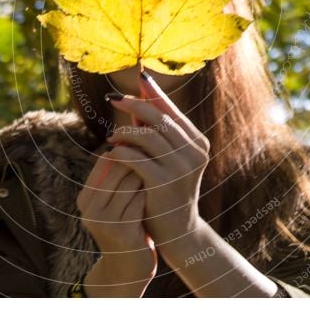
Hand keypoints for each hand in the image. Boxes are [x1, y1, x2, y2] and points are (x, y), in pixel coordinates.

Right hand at [76, 151, 157, 296]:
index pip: (104, 161)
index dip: (127, 149)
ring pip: (131, 181)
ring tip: (163, 166)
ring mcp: (104, 221)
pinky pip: (141, 199)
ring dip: (150, 172)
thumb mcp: (114, 203)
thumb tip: (130, 138)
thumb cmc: (126, 228)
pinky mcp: (121, 231)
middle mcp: (90, 209)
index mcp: (85, 198)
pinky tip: (164, 187)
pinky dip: (153, 190)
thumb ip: (117, 178)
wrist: (127, 270)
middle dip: (141, 157)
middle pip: (118, 168)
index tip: (148, 144)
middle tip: (160, 151)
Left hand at [105, 71, 209, 254]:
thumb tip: (136, 101)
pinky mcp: (164, 182)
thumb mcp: (166, 160)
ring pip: (146, 135)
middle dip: (134, 104)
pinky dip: (120, 151)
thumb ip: (155, 134)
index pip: (172, 110)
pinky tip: (111, 151)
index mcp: (198, 143)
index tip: (138, 78)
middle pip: (159, 117)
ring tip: (110, 135)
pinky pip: (136, 158)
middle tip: (113, 98)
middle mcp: (194, 152)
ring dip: (124, 131)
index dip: (154, 93)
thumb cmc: (167, 192)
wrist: (177, 232)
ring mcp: (181, 168)